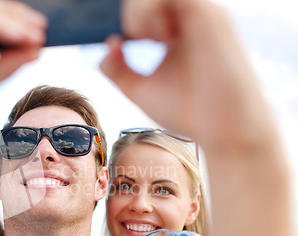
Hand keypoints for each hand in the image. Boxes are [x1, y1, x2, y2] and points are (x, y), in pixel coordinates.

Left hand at [100, 0, 272, 152]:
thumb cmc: (188, 111)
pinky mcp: (210, 16)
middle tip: (130, 38)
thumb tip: (107, 45)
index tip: (107, 36)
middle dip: (131, 12)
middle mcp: (187, 18)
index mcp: (173, 31)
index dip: (126, 18)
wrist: (223, 130)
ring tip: (144, 38)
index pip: (143, 9)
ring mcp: (199, 15)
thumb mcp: (140, 89)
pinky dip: (153, 11)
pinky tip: (157, 38)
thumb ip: (118, 68)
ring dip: (140, 10)